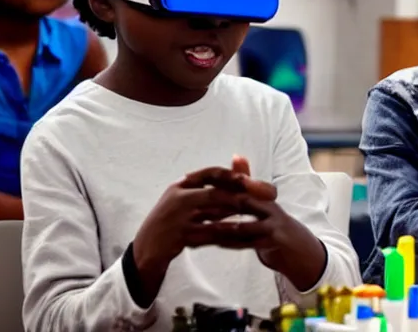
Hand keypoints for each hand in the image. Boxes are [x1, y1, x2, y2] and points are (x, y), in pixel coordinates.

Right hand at [132, 165, 273, 301]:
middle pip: (217, 192)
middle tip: (270, 194)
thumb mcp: (187, 200)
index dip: (235, 175)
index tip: (256, 179)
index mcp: (182, 184)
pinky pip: (209, 233)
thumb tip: (238, 169)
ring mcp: (179, 217)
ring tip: (261, 213)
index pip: (212, 173)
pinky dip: (227, 233)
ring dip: (240, 213)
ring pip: (215, 212)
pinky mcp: (180, 236)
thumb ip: (212, 188)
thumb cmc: (172, 221)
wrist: (146, 248)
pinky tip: (243, 234)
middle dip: (245, 193)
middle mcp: (179, 196)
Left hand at [204, 157, 327, 290]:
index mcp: (263, 195)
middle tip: (196, 204)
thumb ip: (247, 181)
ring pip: (244, 224)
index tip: (195, 183)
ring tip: (204, 227)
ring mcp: (274, 223)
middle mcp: (269, 206)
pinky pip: (250, 242)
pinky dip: (233, 243)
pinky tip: (216, 244)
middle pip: (242, 200)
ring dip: (223, 226)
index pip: (239, 185)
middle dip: (218, 202)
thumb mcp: (261, 202)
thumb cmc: (273, 224)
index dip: (218, 183)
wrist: (300, 251)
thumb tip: (236, 155)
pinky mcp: (276, 240)